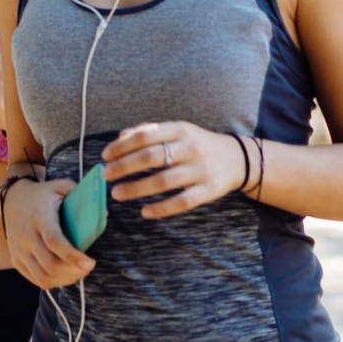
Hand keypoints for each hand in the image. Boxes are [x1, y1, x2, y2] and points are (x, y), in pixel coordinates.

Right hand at [3, 178, 95, 288]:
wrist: (12, 200)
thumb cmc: (44, 194)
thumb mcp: (61, 186)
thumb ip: (82, 196)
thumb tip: (104, 215)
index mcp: (39, 217)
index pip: (54, 241)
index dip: (72, 256)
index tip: (91, 262)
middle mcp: (26, 236)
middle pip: (50, 264)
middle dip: (73, 271)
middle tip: (89, 266)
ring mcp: (20, 251)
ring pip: (43, 277)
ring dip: (65, 279)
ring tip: (79, 271)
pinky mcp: (17, 260)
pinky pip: (36, 279)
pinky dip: (54, 282)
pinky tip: (66, 274)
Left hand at [104, 122, 247, 221]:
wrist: (238, 158)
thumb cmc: (198, 144)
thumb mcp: (178, 130)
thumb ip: (150, 131)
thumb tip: (120, 137)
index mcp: (181, 129)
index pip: (145, 136)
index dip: (122, 147)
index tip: (105, 157)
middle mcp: (191, 148)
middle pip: (152, 157)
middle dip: (124, 167)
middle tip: (106, 176)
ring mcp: (201, 170)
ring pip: (164, 181)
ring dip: (136, 188)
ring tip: (117, 193)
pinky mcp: (209, 191)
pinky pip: (182, 202)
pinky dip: (161, 209)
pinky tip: (144, 212)